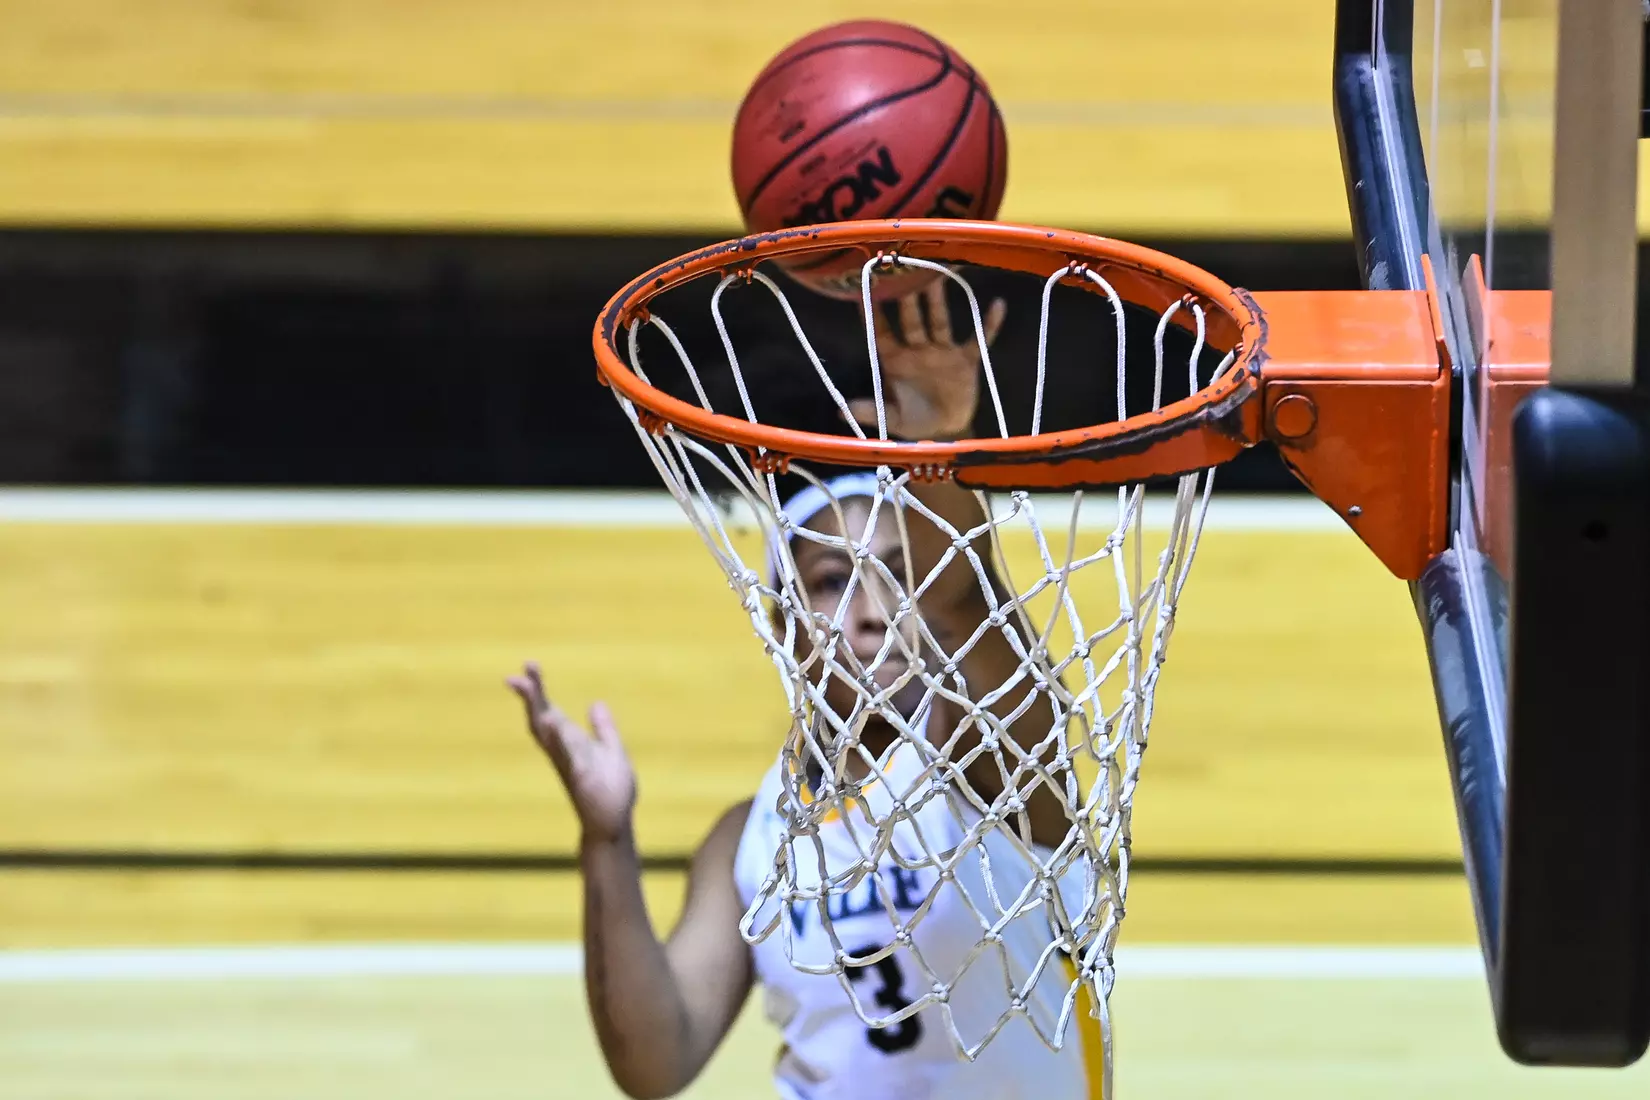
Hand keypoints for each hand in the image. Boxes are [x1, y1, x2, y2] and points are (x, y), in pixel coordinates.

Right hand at [507, 662, 637, 844]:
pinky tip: (553, 722)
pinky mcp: (580, 777)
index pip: (549, 710)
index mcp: (570, 742)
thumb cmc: (611, 791)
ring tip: (528, 687)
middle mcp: (563, 751)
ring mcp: (569, 763)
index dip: (537, 690)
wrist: (614, 823)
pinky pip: (567, 754)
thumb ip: (604, 729)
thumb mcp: (612, 750)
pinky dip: (560, 738)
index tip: (527, 665)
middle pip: (540, 718)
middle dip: (530, 695)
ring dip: (538, 710)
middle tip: (517, 673)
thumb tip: (596, 704)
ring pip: (547, 734)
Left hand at [850, 279, 1006, 440]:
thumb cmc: (915, 421)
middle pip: (912, 320)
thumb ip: (871, 411)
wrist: (946, 431)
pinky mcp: (967, 360)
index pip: (882, 333)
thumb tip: (842, 412)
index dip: (872, 315)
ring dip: (938, 302)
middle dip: (908, 300)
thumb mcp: (891, 419)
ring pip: (940, 322)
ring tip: (937, 278)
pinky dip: (989, 324)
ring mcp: (943, 351)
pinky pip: (980, 339)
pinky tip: (997, 305)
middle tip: (904, 274)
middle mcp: (918, 349)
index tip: (863, 292)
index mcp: (896, 360)